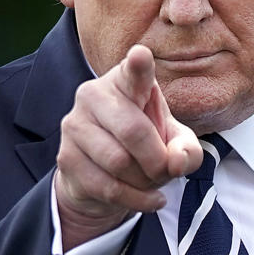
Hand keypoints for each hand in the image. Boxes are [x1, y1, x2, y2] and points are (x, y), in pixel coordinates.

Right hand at [54, 44, 202, 249]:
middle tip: (165, 171)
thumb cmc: (145, 146)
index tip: (141, 54)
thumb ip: (187, 150)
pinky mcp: (65, 156)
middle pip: (133, 131)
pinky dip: (136, 200)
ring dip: (145, 181)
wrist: (103, 177)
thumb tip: (176, 162)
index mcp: (126, 81)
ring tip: (150, 180)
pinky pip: (107, 186)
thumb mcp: (175, 144)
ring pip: (119, 162)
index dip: (139, 64)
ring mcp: (75, 124)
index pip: (134, 70)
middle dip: (157, 160)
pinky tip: (148, 199)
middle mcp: (94, 94)